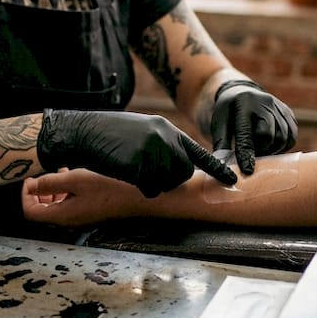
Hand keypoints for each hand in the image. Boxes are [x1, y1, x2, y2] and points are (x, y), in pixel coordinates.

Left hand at [23, 169, 141, 227]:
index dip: (26, 196)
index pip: (30, 212)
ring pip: (55, 207)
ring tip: (63, 173)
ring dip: (53, 190)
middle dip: (39, 192)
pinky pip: (67, 206)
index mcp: (61, 216)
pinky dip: (65, 193)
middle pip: (41, 211)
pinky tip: (75, 179)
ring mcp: (78, 220)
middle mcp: (67, 222)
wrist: (135, 198)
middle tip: (46, 175)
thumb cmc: (107, 188)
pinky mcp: (87, 216)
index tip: (31, 180)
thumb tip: (30, 186)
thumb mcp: (75, 180)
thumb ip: (49, 183)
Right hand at [37, 109, 235, 196]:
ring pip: (168, 182)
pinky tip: (126, 173)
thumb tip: (176, 165)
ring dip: (154, 184)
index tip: (233, 180)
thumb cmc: (108, 136)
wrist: (84, 132)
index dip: (216, 168)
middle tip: (147, 174)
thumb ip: (161, 146)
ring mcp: (154, 150)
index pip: (197, 151)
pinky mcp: (141, 163)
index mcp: (166, 129)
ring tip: (133, 170)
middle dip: (170, 180)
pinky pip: (150, 187)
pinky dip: (140, 187)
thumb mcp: (140, 132)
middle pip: (183, 172)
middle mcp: (165, 138)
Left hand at [210, 80, 297, 174]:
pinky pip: (291, 137)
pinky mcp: (289, 114)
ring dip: (272, 150)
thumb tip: (224, 169)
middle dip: (260, 151)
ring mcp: (279, 107)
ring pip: (282, 139)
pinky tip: (270, 145)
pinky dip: (282, 147)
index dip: (247, 153)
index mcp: (244, 103)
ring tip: (260, 150)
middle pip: (269, 136)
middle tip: (252, 155)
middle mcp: (265, 102)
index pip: (246, 133)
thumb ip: (221, 144)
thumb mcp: (219, 123)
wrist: (242, 93)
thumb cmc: (228, 113)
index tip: (247, 170)